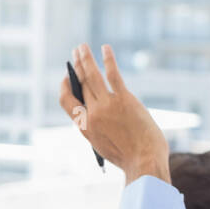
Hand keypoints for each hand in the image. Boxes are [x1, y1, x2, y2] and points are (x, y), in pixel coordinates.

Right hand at [59, 44, 169, 184]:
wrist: (144, 162)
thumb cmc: (129, 157)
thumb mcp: (105, 145)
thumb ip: (100, 126)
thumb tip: (100, 108)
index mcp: (85, 127)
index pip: (66, 101)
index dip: (65, 87)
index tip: (67, 78)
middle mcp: (92, 114)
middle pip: (80, 84)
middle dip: (76, 66)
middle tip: (76, 53)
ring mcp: (107, 106)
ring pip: (91, 76)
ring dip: (85, 58)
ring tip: (82, 46)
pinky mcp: (124, 100)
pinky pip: (113, 75)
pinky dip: (107, 60)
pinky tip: (105, 49)